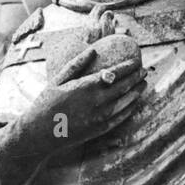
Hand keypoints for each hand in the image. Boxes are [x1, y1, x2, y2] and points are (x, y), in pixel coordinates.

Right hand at [19, 45, 146, 154]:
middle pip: (124, 87)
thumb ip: (77, 64)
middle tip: (144, 70)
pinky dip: (130, 109)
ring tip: (143, 84)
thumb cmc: (46, 103)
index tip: (136, 60)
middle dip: (136, 77)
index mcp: (86, 86)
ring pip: (126, 102)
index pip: (114, 73)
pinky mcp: (100, 130)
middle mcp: (96, 101)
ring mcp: (100, 117)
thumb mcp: (58, 80)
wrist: (40, 134)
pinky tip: (134, 103)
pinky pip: (120, 118)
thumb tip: (93, 50)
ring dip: (137, 92)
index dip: (128, 66)